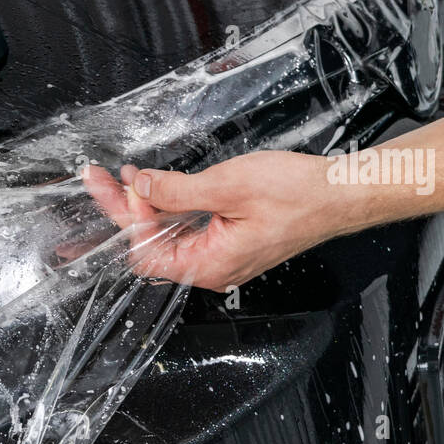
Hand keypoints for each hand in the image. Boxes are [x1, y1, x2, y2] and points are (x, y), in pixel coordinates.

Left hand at [83, 151, 363, 291]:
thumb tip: (141, 187)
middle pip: (150, 243)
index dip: (129, 217)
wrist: (341, 194)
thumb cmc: (299, 195)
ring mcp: (219, 255)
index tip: (122, 183)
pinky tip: (156, 185)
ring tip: (123, 177)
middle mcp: (211, 267)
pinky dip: (169, 206)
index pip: (145, 251)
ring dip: (144, 205)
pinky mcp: (228, 240)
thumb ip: (177, 190)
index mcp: (208, 264)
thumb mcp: (228, 185)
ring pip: (167, 234)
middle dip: (124, 208)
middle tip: (101, 178)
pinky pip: (187, 228)